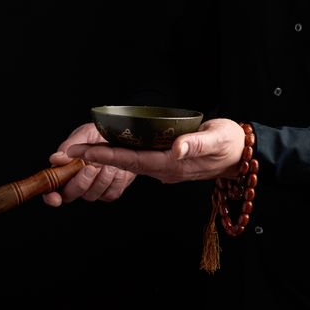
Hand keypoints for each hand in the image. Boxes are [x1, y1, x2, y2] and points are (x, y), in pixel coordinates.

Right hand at [42, 123, 136, 206]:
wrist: (124, 137)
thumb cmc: (99, 135)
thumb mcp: (84, 134)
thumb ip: (69, 147)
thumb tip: (55, 159)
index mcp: (64, 169)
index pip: (51, 188)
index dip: (50, 196)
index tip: (55, 198)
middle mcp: (76, 182)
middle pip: (70, 195)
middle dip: (80, 183)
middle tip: (90, 168)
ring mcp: (93, 189)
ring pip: (91, 196)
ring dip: (101, 180)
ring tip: (109, 164)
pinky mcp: (110, 192)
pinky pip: (110, 194)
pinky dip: (115, 181)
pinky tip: (118, 169)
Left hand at [66, 118, 244, 182]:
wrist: (240, 156)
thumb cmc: (230, 144)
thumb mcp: (217, 139)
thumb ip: (196, 143)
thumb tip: (175, 147)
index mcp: (172, 164)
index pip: (132, 160)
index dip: (106, 155)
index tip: (82, 151)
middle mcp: (163, 170)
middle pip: (124, 164)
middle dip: (96, 158)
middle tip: (69, 152)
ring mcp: (163, 169)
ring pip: (129, 163)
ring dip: (105, 157)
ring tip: (81, 150)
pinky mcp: (166, 164)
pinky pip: (138, 161)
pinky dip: (121, 155)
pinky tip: (110, 147)